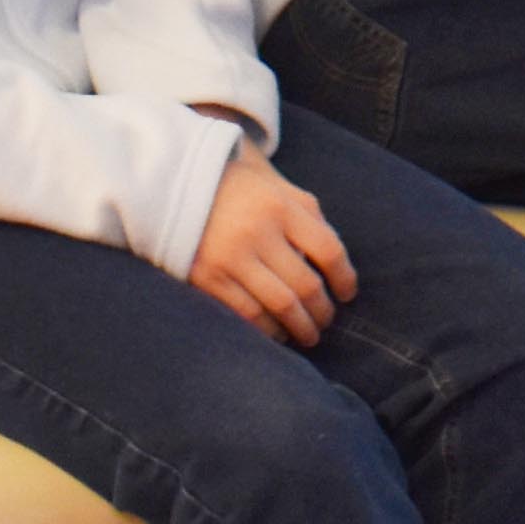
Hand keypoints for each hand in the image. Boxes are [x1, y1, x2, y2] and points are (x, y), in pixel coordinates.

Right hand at [185, 140, 352, 346]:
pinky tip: (278, 334)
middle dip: (323, 311)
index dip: (345, 278)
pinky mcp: (207, 278)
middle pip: (306, 285)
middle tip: (327, 321)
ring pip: (280, 306)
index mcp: (281, 207)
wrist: (176, 189)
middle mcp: (257, 232)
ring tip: (308, 334)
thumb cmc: (239, 192)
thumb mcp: (278, 189)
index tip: (349, 294)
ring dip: (301, 327)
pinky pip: (247, 315)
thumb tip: (336, 263)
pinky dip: (269, 331)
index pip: (329, 249)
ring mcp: (231, 257)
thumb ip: (309, 218)